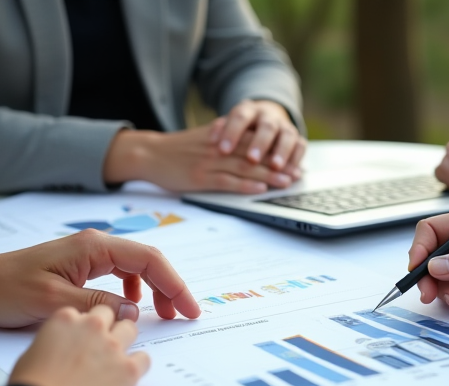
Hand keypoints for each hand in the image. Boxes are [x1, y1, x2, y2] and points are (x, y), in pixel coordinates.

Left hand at [0, 229, 199, 327]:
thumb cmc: (8, 288)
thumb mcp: (54, 302)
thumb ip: (98, 305)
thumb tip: (134, 310)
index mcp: (94, 247)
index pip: (148, 260)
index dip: (174, 284)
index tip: (188, 308)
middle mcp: (96, 245)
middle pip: (148, 261)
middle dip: (170, 286)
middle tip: (184, 314)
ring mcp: (90, 254)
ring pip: (136, 267)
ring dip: (154, 287)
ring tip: (163, 312)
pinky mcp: (83, 265)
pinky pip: (120, 273)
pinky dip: (134, 288)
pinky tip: (132, 304)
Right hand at [9, 305, 150, 385]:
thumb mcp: (32, 354)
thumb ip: (54, 341)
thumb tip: (60, 348)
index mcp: (66, 319)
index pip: (84, 311)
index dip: (84, 325)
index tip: (84, 334)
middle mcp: (92, 327)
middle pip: (109, 314)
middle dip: (107, 325)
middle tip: (103, 342)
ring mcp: (113, 346)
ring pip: (130, 329)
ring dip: (125, 339)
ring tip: (117, 356)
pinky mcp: (128, 368)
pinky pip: (144, 359)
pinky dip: (137, 366)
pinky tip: (126, 376)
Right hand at [104, 122, 294, 193]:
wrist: (150, 153)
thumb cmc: (178, 148)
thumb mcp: (205, 137)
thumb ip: (227, 137)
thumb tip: (248, 140)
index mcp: (223, 135)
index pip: (256, 140)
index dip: (277, 149)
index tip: (294, 158)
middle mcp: (219, 146)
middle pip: (255, 154)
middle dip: (280, 164)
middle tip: (298, 172)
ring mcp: (210, 162)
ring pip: (245, 167)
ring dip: (269, 175)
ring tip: (287, 182)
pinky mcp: (200, 177)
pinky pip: (227, 181)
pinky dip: (245, 184)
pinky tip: (260, 188)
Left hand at [210, 99, 305, 177]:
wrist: (266, 116)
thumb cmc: (241, 127)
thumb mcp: (229, 125)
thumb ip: (221, 130)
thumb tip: (210, 138)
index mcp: (248, 110)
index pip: (240, 118)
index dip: (231, 133)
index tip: (222, 150)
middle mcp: (268, 117)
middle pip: (266, 127)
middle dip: (259, 144)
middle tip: (251, 160)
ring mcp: (284, 127)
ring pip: (287, 136)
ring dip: (281, 152)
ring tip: (276, 166)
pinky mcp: (297, 138)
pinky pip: (301, 146)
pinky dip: (297, 158)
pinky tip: (293, 172)